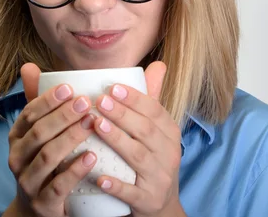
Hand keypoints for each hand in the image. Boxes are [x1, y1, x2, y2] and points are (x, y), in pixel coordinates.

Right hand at [6, 63, 97, 216]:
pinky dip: (75, 170)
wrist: (38, 209)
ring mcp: (28, 181)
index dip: (48, 100)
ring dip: (70, 138)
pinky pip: (58, 185)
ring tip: (92, 124)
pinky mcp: (43, 202)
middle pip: (39, 133)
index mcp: (17, 137)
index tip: (70, 87)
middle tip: (86, 103)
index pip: (29, 113)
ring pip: (47, 156)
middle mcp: (17, 158)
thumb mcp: (38, 133)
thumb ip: (38, 102)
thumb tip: (29, 65)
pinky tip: (92, 157)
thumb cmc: (44, 161)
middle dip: (62, 116)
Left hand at [92, 61, 184, 216]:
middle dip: (122, 114)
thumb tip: (157, 64)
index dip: (134, 98)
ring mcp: (160, 179)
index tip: (111, 87)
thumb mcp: (157, 131)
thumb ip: (152, 100)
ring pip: (138, 157)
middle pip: (146, 131)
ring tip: (97, 125)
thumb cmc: (153, 160)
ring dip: (117, 140)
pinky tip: (99, 177)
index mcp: (170, 134)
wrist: (161, 206)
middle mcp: (169, 154)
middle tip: (99, 101)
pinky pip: (132, 193)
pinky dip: (116, 185)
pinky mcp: (148, 201)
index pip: (155, 111)